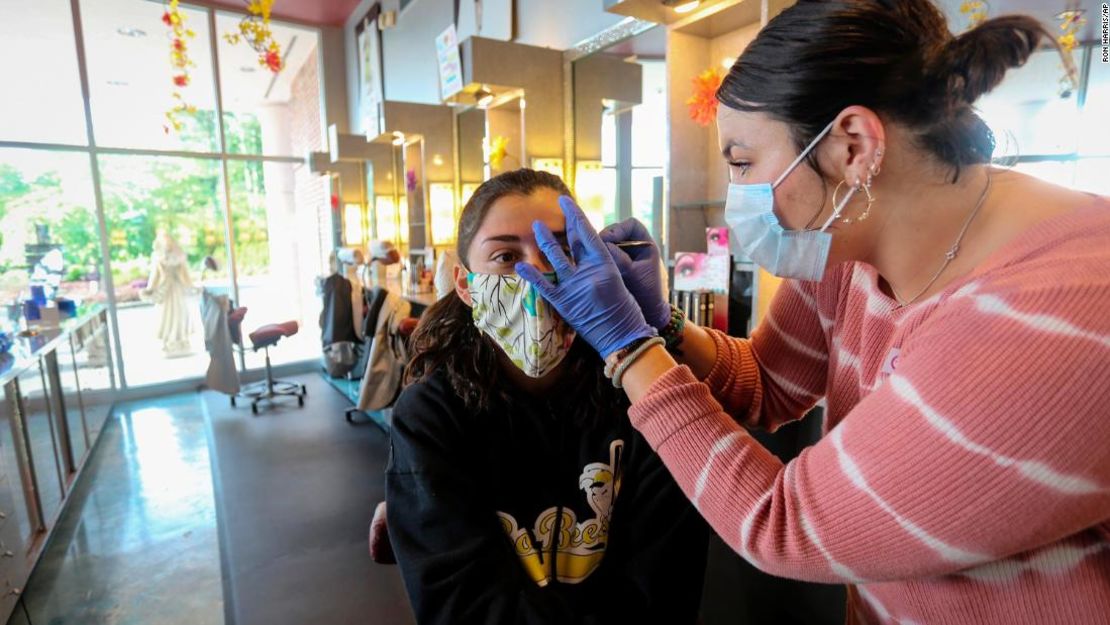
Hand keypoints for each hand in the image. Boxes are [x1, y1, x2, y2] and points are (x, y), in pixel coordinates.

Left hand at [515, 196, 655, 358]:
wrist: (624, 337)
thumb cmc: (626, 312)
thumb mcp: (618, 283)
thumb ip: (601, 267)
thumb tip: (588, 253)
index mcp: (606, 265)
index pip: (589, 234)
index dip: (576, 216)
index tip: (567, 202)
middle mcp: (589, 272)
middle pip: (574, 241)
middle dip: (565, 222)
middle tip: (555, 205)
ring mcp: (576, 287)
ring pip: (556, 257)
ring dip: (545, 240)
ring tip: (536, 225)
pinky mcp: (564, 303)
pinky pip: (544, 286)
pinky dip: (531, 275)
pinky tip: (519, 264)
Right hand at [599, 219, 669, 329]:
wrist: (647, 314)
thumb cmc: (646, 294)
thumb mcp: (633, 275)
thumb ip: (620, 259)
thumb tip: (603, 244)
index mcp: (646, 244)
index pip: (632, 225)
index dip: (619, 228)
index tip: (608, 239)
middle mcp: (634, 247)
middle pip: (616, 231)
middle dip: (605, 238)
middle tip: (594, 248)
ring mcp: (624, 256)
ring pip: (607, 243)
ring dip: (598, 248)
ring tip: (590, 257)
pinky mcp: (614, 265)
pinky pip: (604, 255)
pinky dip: (597, 257)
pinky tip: (589, 264)